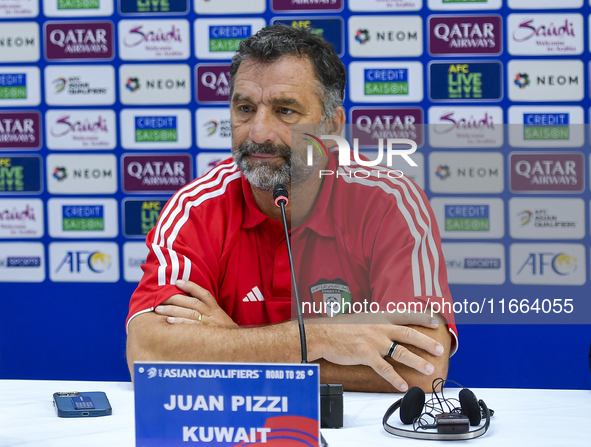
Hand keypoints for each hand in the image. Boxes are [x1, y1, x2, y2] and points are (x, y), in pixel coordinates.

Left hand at [154, 280, 237, 327]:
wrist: (237, 344)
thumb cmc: (224, 332)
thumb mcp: (219, 319)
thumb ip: (207, 311)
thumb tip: (188, 305)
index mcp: (215, 309)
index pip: (203, 294)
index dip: (191, 286)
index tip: (178, 282)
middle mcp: (212, 314)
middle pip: (192, 302)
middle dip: (175, 298)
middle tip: (160, 297)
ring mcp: (209, 324)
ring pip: (190, 312)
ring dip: (173, 310)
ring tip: (159, 309)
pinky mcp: (206, 333)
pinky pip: (192, 326)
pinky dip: (180, 322)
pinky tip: (169, 321)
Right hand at [310, 313, 444, 391]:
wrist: (323, 334)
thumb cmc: (338, 327)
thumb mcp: (359, 318)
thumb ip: (373, 322)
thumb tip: (382, 327)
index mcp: (379, 318)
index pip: (404, 316)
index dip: (421, 318)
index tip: (434, 322)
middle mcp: (379, 328)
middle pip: (409, 334)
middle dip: (426, 342)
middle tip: (439, 349)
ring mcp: (374, 342)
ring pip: (401, 352)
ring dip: (417, 361)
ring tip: (429, 369)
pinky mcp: (366, 355)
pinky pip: (385, 369)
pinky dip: (395, 378)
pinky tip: (403, 385)